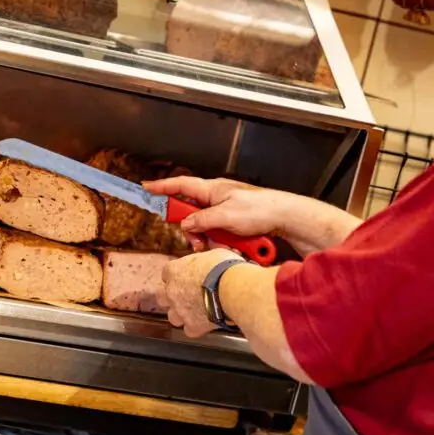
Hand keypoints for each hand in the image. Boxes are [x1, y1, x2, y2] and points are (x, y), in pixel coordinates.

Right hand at [144, 177, 293, 251]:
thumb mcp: (226, 215)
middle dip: (194, 232)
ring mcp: (226, 213)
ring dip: (212, 242)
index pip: (181, 186)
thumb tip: (185, 225)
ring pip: (205, 231)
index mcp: (213, 190)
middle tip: (198, 242)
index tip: (146, 188)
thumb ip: (201, 220)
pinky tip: (236, 248)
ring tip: (227, 247)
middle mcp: (217, 200)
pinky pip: (220, 237)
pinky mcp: (234, 226)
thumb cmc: (261, 210)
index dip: (162, 187)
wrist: (287, 219)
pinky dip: (225, 245)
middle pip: (191, 216)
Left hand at [159, 248, 238, 337]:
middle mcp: (172, 291)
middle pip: (162, 296)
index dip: (177, 277)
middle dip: (171, 298)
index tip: (186, 278)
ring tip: (196, 312)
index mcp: (175, 270)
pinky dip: (196, 328)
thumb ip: (204, 261)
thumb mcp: (214, 254)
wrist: (233, 288)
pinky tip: (205, 324)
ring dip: (182, 315)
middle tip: (186, 296)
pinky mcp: (192, 325)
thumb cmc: (225, 268)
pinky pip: (189, 330)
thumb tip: (211, 262)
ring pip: (172, 316)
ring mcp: (180, 309)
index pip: (167, 273)